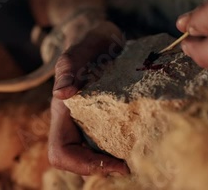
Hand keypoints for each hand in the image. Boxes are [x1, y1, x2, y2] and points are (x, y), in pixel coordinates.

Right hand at [48, 20, 129, 174]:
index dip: (83, 165)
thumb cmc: (88, 45)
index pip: (61, 153)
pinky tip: (147, 143)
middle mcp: (74, 124)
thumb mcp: (77, 52)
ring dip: (116, 163)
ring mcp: (90, 125)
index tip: (117, 163)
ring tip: (143, 158)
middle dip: (104, 168)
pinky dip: (127, 150)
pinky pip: (112, 145)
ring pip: (96, 157)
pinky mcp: (107, 122)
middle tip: (134, 165)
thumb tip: (61, 93)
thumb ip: (67, 69)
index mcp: (62, 114)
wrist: (105, 40)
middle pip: (79, 162)